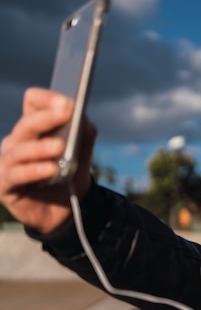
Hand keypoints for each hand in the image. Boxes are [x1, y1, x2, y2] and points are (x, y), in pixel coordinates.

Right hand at [0, 88, 95, 232]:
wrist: (67, 211)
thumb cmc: (69, 178)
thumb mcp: (82, 155)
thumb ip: (83, 136)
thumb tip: (83, 117)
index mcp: (35, 129)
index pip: (32, 103)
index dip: (47, 99)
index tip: (67, 101)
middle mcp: (17, 142)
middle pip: (26, 124)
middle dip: (47, 118)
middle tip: (66, 113)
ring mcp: (8, 162)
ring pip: (20, 150)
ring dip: (41, 147)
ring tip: (60, 146)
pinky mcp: (5, 184)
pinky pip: (17, 175)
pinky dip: (34, 171)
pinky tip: (50, 169)